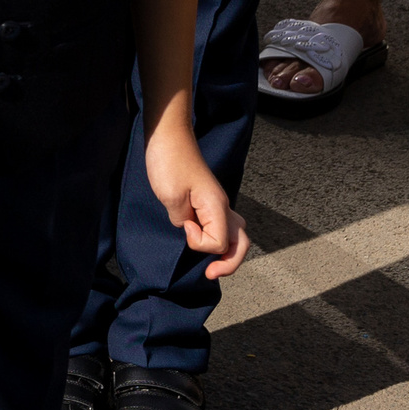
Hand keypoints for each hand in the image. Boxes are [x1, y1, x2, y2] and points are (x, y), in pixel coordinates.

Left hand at [144, 123, 248, 280]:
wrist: (168, 134)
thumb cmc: (169, 160)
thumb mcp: (171, 196)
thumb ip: (183, 221)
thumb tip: (189, 230)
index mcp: (217, 206)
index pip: (220, 242)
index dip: (199, 243)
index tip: (183, 225)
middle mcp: (222, 206)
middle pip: (241, 243)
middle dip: (229, 263)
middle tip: (210, 274)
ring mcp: (216, 202)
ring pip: (235, 234)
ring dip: (226, 252)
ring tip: (210, 266)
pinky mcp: (206, 199)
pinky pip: (221, 225)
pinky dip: (217, 239)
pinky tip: (202, 241)